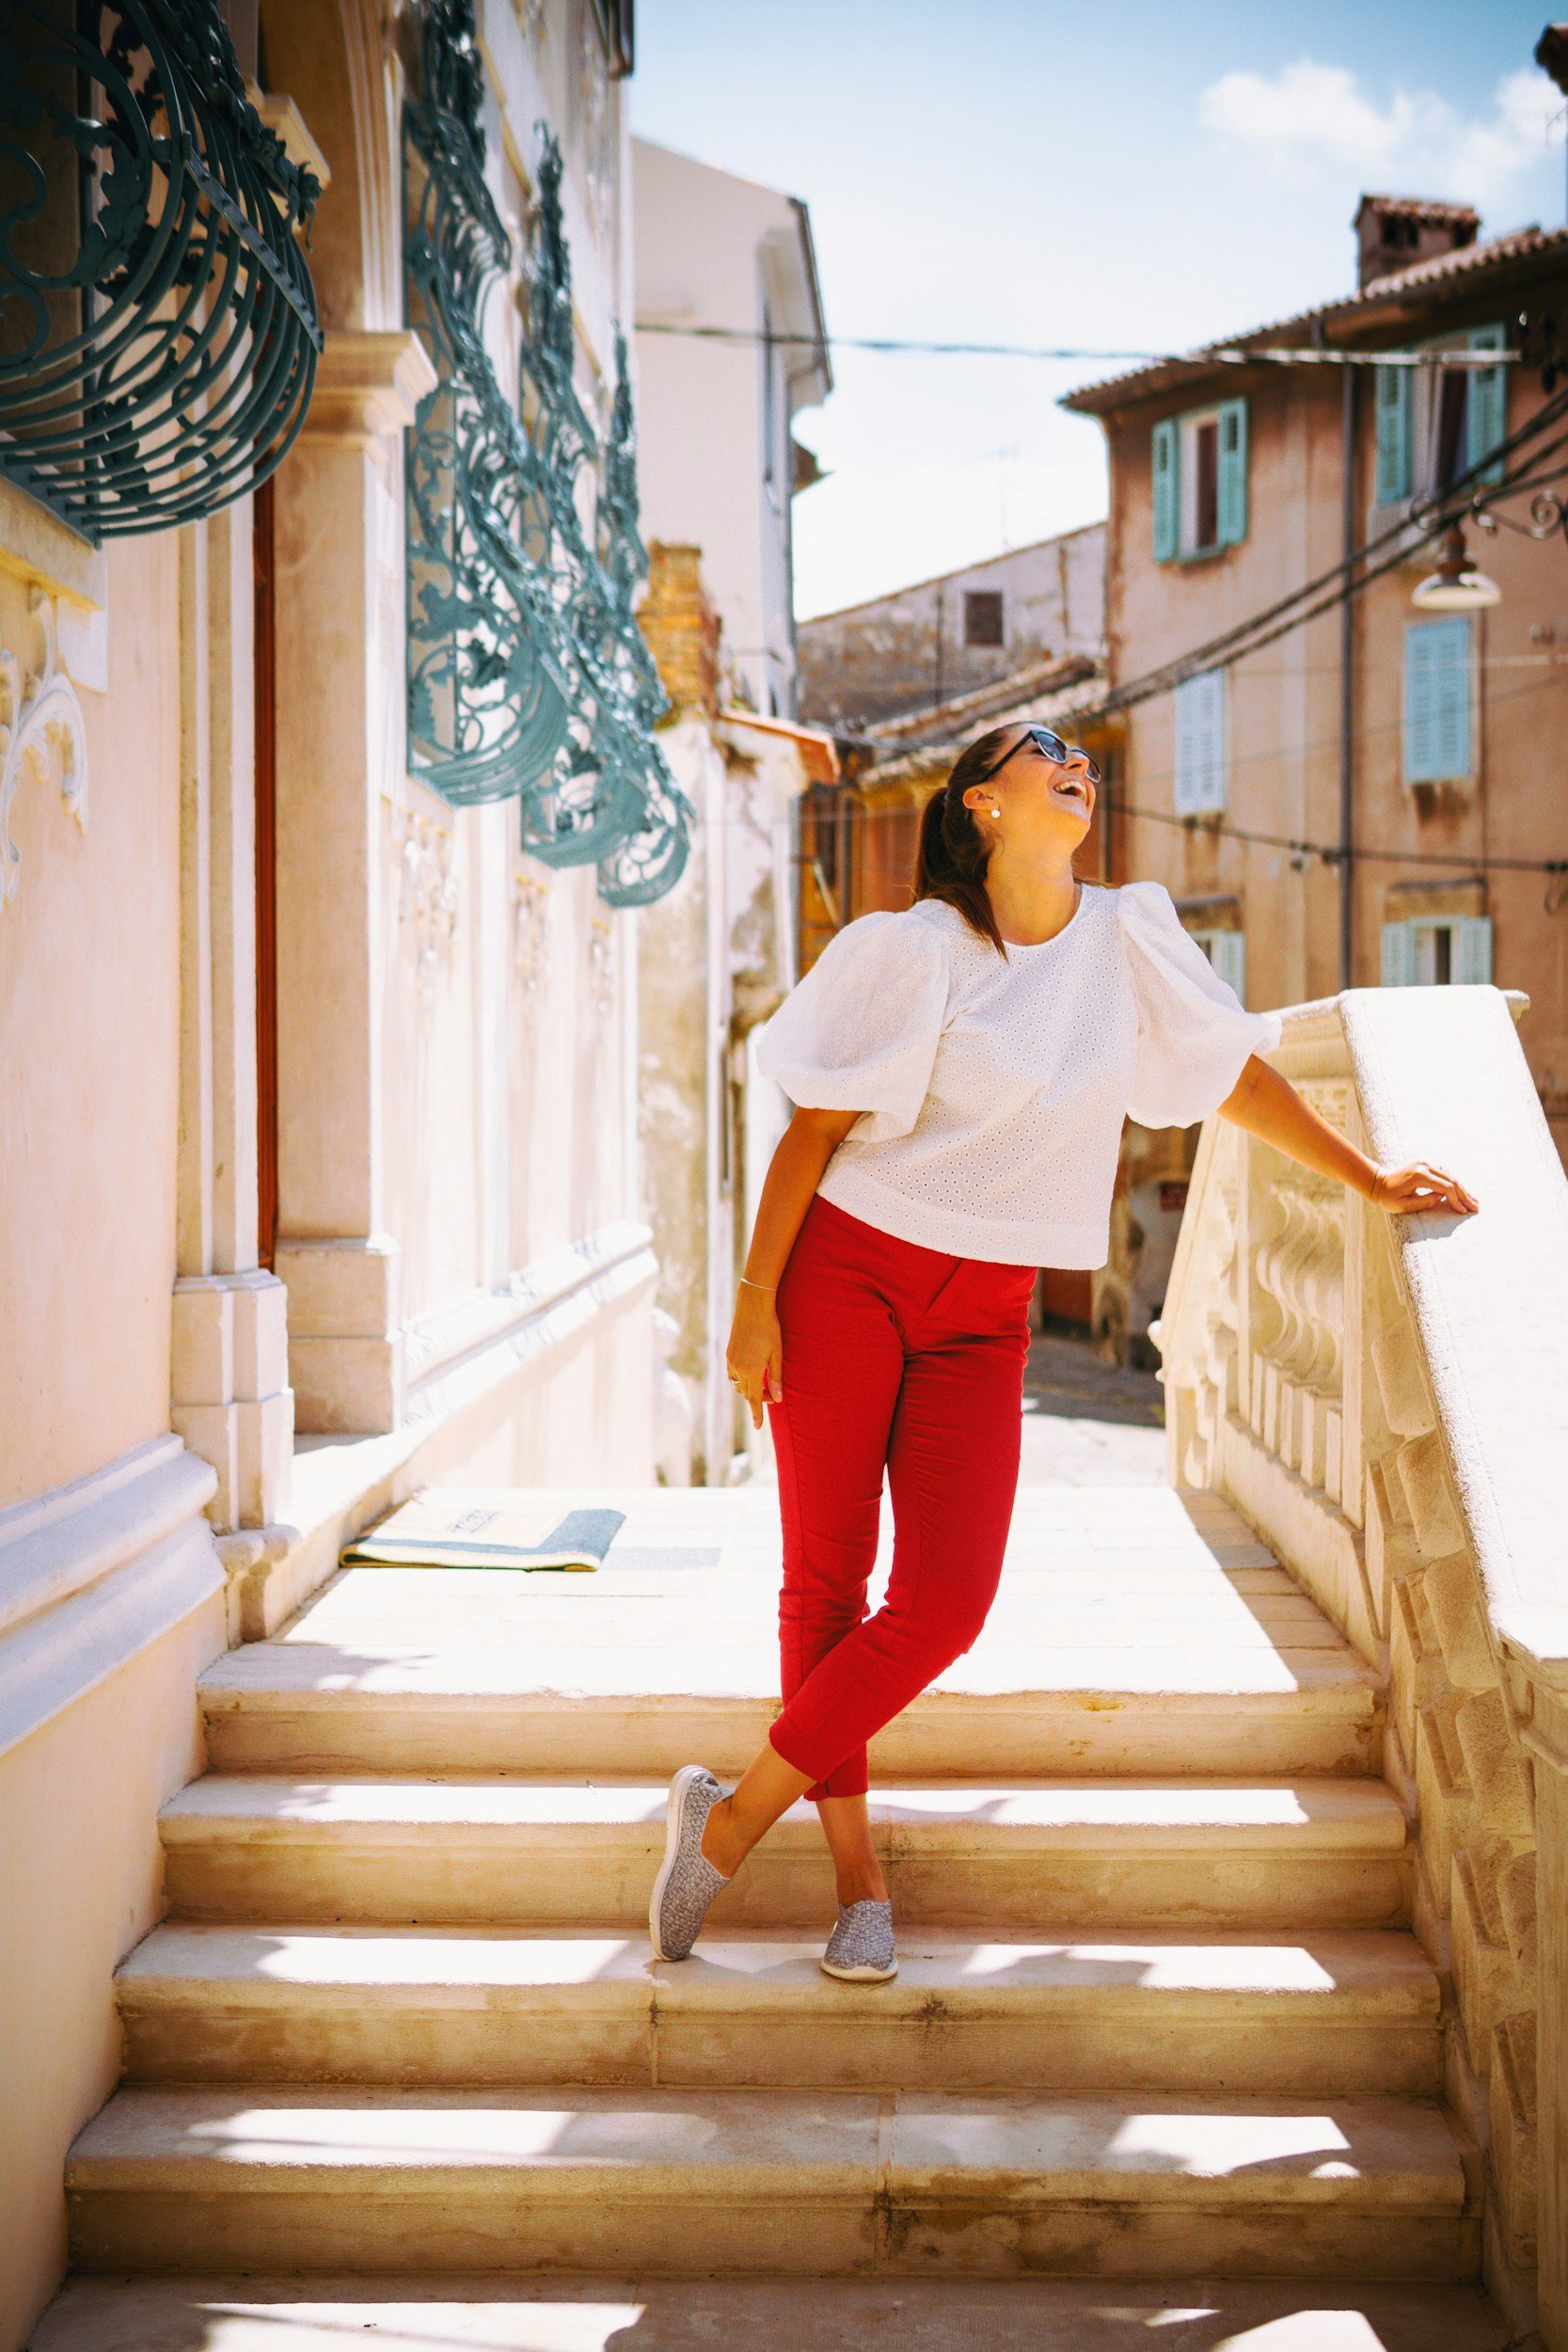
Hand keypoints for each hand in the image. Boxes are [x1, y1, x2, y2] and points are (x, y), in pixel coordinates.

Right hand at [726, 1285, 782, 1430]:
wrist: (752, 1307)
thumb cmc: (769, 1329)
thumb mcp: (777, 1354)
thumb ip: (776, 1378)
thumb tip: (778, 1398)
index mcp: (752, 1370)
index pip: (753, 1399)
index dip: (757, 1414)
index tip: (758, 1427)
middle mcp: (738, 1368)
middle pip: (746, 1393)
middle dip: (758, 1398)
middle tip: (773, 1395)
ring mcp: (731, 1361)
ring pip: (738, 1385)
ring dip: (748, 1389)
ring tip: (762, 1384)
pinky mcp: (728, 1354)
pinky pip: (732, 1374)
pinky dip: (741, 1379)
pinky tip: (750, 1374)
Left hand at [1369, 1161, 1478, 1216]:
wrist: (1377, 1181)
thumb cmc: (1387, 1197)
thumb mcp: (1403, 1205)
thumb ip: (1424, 1202)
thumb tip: (1441, 1199)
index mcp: (1420, 1175)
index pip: (1445, 1187)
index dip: (1456, 1200)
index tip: (1463, 1211)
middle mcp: (1425, 1165)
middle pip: (1452, 1180)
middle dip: (1464, 1195)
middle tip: (1476, 1207)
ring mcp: (1426, 1163)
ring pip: (1450, 1175)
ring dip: (1462, 1189)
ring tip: (1473, 1201)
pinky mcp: (1426, 1164)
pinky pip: (1444, 1174)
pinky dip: (1454, 1183)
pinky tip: (1462, 1192)